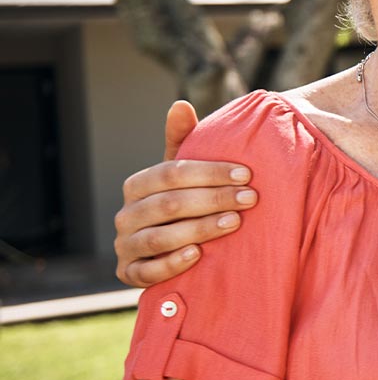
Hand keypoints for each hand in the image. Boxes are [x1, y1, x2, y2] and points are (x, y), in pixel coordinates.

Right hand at [113, 100, 256, 287]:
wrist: (173, 250)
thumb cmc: (185, 202)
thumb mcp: (184, 173)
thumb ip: (182, 140)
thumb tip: (180, 105)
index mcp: (138, 184)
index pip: (172, 173)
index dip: (210, 172)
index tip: (246, 174)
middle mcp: (126, 214)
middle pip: (169, 204)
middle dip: (214, 199)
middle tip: (250, 198)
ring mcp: (125, 246)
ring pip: (160, 237)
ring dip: (200, 228)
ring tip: (235, 222)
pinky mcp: (128, 274)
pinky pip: (146, 272)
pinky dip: (172, 263)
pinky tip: (199, 254)